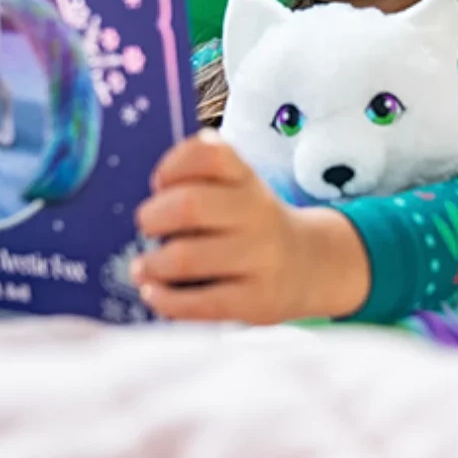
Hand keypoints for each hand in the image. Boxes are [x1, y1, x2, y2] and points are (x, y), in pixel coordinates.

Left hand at [132, 129, 368, 324]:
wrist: (313, 265)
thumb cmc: (253, 225)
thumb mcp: (238, 189)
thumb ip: (197, 182)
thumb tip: (153, 208)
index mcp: (247, 179)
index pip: (211, 154)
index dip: (173, 164)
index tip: (161, 182)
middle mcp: (257, 213)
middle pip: (189, 205)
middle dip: (152, 216)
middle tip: (147, 226)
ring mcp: (260, 258)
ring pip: (187, 258)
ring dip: (151, 264)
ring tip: (144, 267)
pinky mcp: (257, 300)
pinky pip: (201, 303)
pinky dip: (164, 300)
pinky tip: (154, 293)